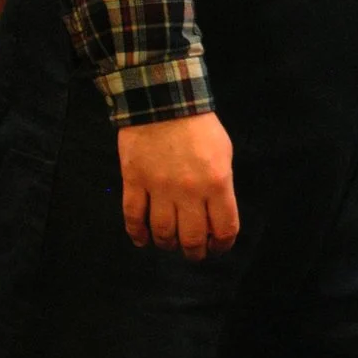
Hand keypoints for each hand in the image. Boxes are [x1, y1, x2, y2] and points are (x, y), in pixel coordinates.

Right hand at [117, 112, 238, 260]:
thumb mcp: (224, 153)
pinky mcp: (134, 183)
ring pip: (162, 232)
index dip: (222, 244)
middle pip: (191, 237)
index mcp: (217, 183)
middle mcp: (189, 191)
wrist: (164, 102)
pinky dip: (137, 234)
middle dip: (194, 252)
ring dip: (167, 244)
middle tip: (194, 254)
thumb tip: (217, 211)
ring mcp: (159, 189)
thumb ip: (221, 184)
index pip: (224, 227)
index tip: (218, 248)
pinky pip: (133, 217)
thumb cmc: (199, 127)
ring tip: (170, 245)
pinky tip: (143, 240)